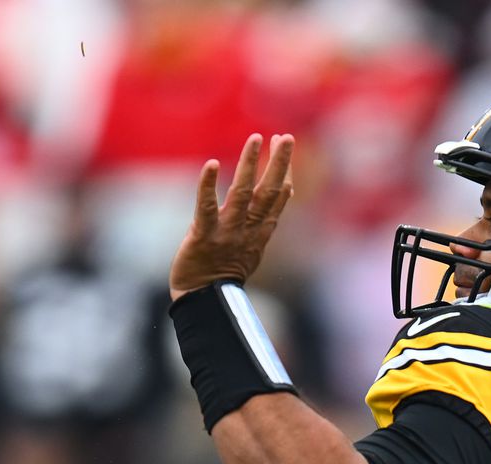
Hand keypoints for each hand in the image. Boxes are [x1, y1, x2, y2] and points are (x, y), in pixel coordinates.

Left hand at [169, 133, 294, 300]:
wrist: (204, 299)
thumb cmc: (226, 270)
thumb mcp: (254, 244)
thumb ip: (268, 217)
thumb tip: (288, 190)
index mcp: (261, 232)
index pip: (278, 197)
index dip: (284, 169)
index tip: (286, 144)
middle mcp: (248, 229)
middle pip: (268, 192)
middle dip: (278, 163)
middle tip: (284, 137)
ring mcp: (227, 232)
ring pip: (242, 194)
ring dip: (250, 166)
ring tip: (255, 139)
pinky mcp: (203, 236)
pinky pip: (206, 208)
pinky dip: (207, 186)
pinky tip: (210, 165)